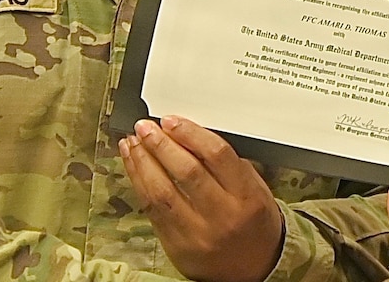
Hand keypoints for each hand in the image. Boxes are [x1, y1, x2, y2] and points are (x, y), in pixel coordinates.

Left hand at [120, 117, 283, 281]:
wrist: (253, 268)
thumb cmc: (254, 222)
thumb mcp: (256, 188)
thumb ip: (228, 163)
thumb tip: (190, 134)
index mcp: (246, 196)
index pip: (217, 155)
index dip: (190, 134)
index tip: (172, 121)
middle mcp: (222, 216)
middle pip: (186, 172)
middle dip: (161, 144)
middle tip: (146, 126)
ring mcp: (197, 233)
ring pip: (162, 191)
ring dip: (143, 162)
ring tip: (133, 142)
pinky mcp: (176, 245)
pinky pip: (152, 210)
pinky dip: (139, 183)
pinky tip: (133, 165)